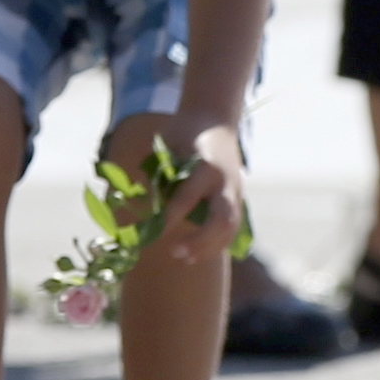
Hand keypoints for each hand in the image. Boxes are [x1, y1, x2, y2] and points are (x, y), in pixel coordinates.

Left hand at [153, 120, 245, 266]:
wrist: (214, 120)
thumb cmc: (183, 133)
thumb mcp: (168, 147)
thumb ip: (160, 174)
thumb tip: (141, 207)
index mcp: (205, 166)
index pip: (188, 198)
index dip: (169, 217)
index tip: (151, 231)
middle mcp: (224, 181)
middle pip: (221, 219)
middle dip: (200, 240)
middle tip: (175, 252)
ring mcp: (235, 191)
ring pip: (230, 228)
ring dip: (209, 247)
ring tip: (185, 259)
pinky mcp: (239, 199)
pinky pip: (232, 228)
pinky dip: (217, 244)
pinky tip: (197, 255)